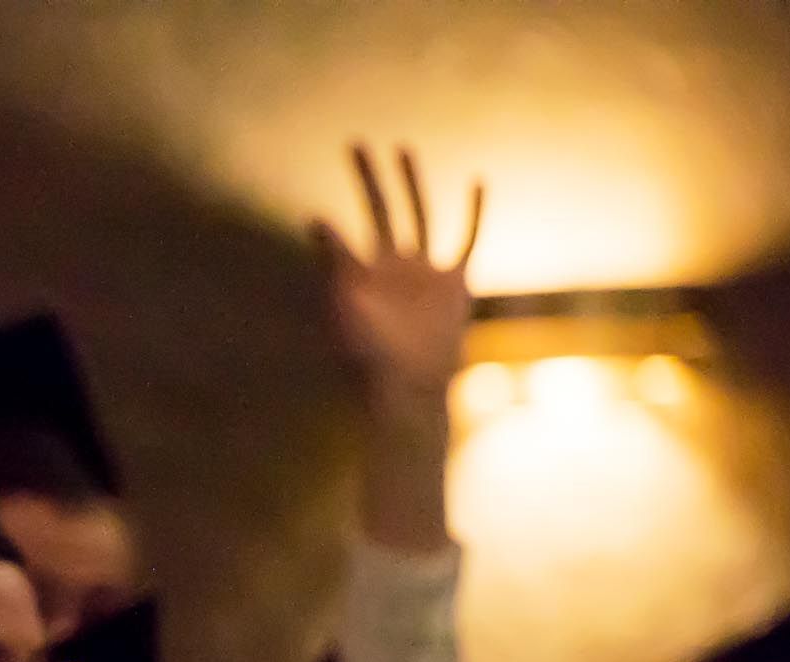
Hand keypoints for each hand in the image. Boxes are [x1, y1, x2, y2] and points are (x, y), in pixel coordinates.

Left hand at [313, 145, 484, 397]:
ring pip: (420, 215)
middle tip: (355, 143)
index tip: (313, 207)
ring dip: (412, 183)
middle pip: (380, 211)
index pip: (342, 236)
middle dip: (369, 179)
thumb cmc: (371, 358)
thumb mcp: (348, 304)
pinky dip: (473, 211)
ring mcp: (423, 273)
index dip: (330, 220)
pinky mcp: (455, 282)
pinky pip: (466, 239)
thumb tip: (314, 216)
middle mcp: (390, 268)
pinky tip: (476, 181)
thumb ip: (335, 259)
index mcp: (360, 277)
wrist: (411, 390)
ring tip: (402, 149)